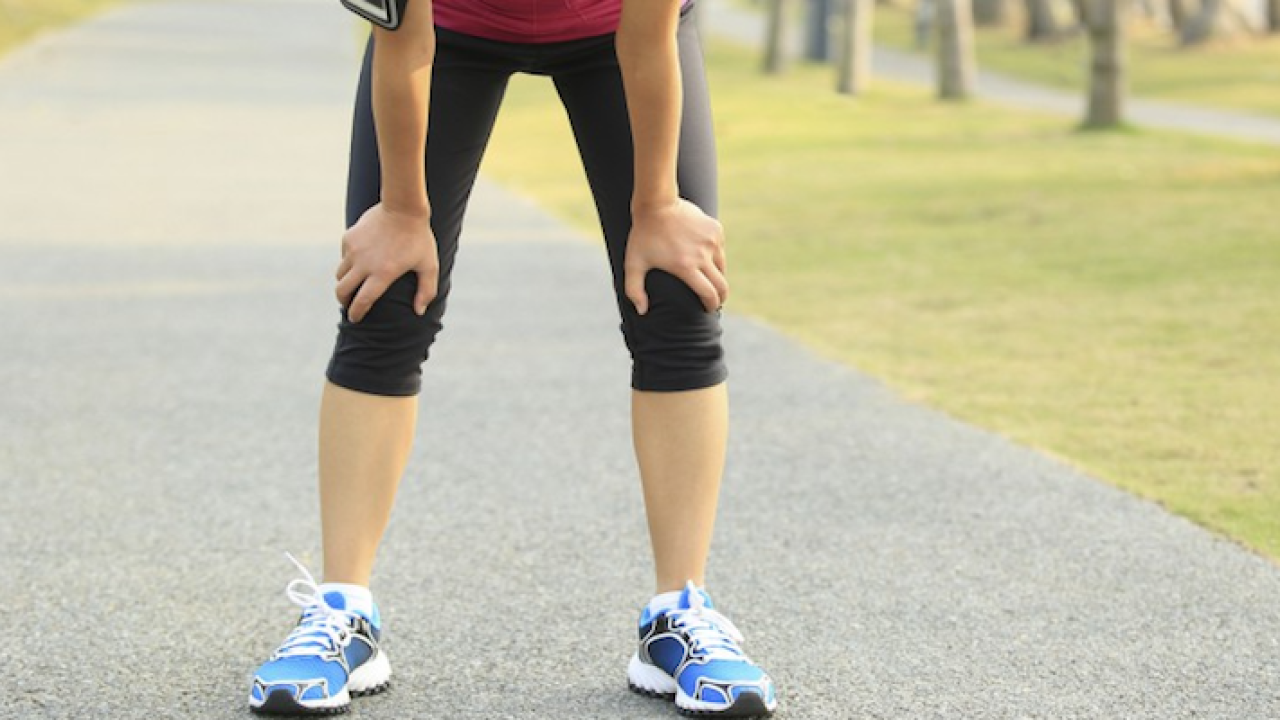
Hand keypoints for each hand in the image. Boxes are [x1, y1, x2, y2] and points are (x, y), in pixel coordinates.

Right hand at [335, 203, 437, 322]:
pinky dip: (348, 263)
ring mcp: (354, 250)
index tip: (355, 318)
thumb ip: (426, 291)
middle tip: (348, 304)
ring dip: (345, 282)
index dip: (356, 312)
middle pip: (342, 290)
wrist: (403, 207)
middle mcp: (364, 264)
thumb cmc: (419, 238)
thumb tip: (419, 311)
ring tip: (353, 284)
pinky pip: (343, 256)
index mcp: (382, 274)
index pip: (362, 301)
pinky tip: (358, 262)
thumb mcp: (429, 266)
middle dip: (343, 301)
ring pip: (340, 274)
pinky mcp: (349, 238)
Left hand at [624, 198, 727, 314]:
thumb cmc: (643, 235)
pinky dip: (715, 256)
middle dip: (721, 297)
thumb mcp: (633, 263)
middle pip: (721, 284)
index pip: (708, 294)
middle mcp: (703, 255)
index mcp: (685, 266)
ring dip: (717, 276)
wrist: (656, 203)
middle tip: (716, 301)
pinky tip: (705, 257)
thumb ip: (634, 290)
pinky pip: (720, 249)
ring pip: (722, 266)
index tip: (708, 310)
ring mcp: (711, 241)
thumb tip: (642, 312)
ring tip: (709, 280)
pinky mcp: (715, 229)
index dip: (711, 305)